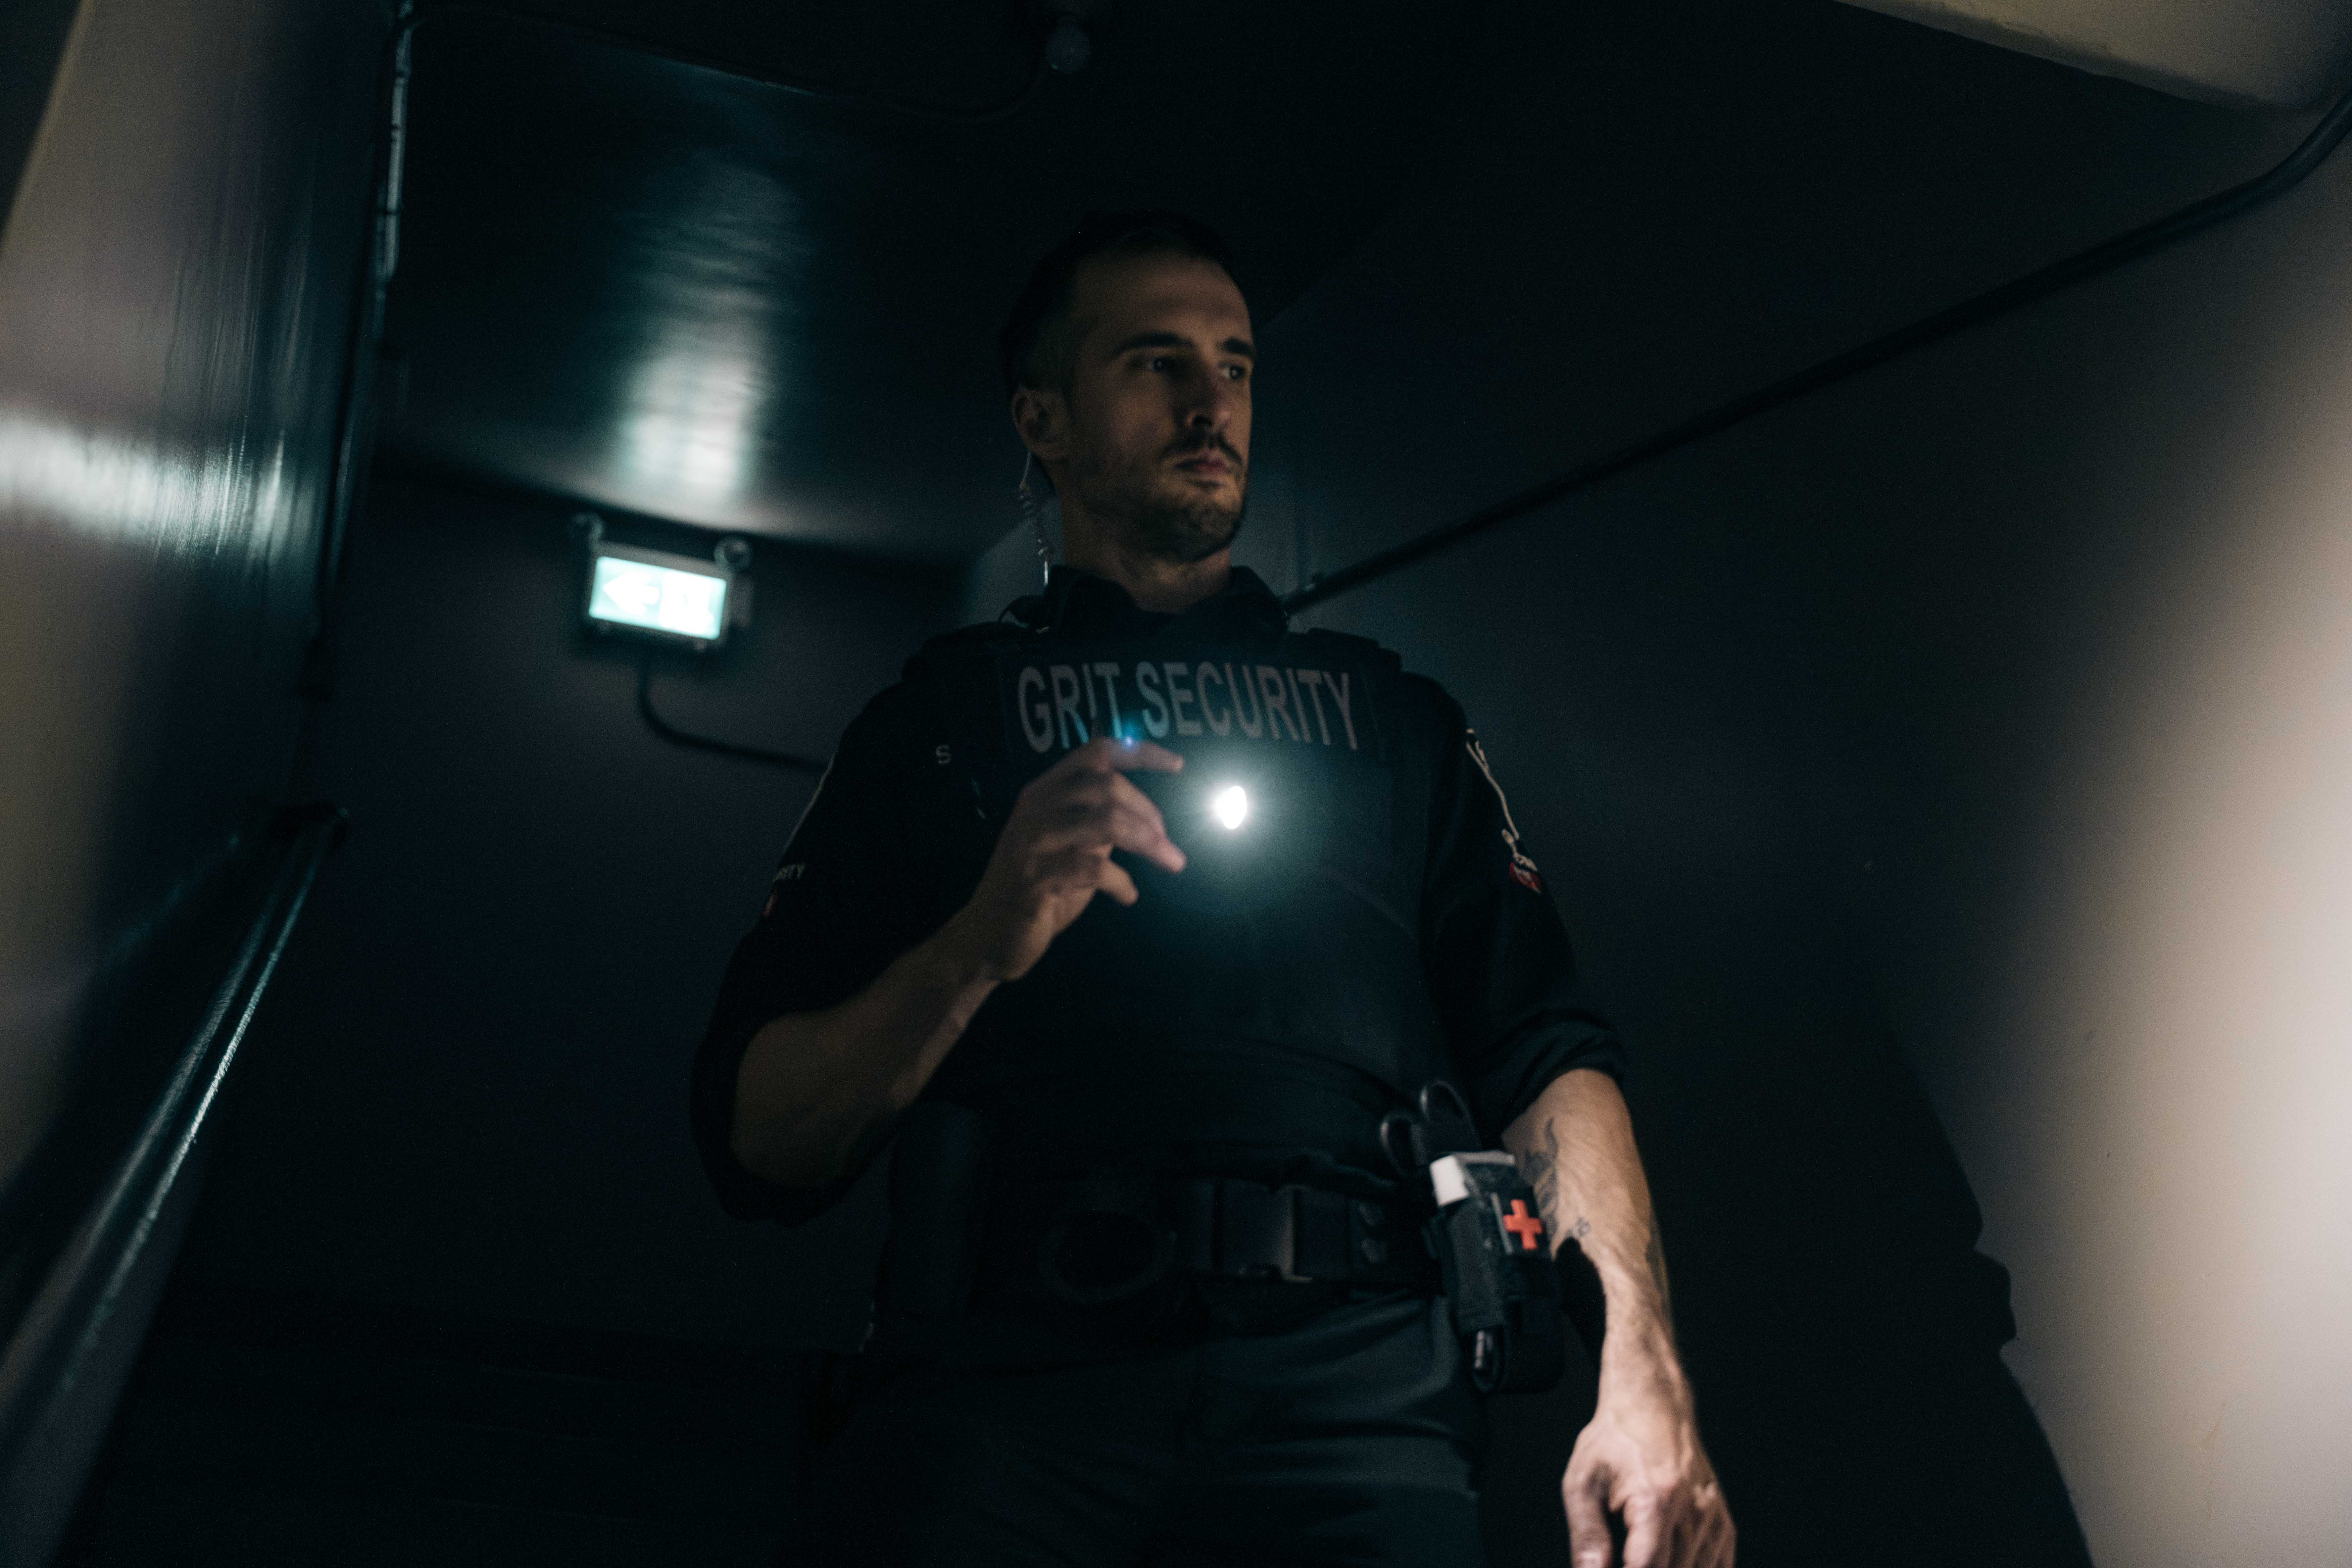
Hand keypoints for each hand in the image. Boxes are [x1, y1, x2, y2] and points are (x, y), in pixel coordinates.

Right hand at [948, 736, 1184, 981]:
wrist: (988, 936)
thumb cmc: (1037, 890)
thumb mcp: (1071, 848)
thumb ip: (1098, 824)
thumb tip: (1145, 813)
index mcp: (1044, 792)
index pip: (1095, 753)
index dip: (1140, 753)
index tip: (1177, 765)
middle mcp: (1036, 808)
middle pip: (1107, 786)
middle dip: (1149, 813)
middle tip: (1169, 844)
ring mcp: (1032, 842)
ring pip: (1105, 821)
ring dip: (1148, 843)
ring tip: (1171, 862)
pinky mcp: (1034, 878)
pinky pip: (1093, 868)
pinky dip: (1121, 882)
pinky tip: (1128, 896)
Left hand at [1562, 1356, 1734, 1567]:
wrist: (1654, 1405)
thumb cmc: (1612, 1443)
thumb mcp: (1582, 1482)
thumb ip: (1586, 1536)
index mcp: (1656, 1500)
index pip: (1647, 1567)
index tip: (1613, 1566)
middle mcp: (1694, 1512)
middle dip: (1645, 1567)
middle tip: (1623, 1552)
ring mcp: (1714, 1519)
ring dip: (1668, 1567)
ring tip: (1639, 1548)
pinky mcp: (1724, 1524)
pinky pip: (1717, 1567)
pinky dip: (1692, 1567)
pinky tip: (1668, 1556)